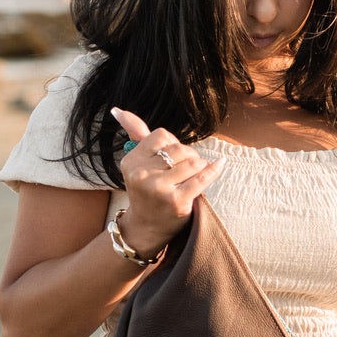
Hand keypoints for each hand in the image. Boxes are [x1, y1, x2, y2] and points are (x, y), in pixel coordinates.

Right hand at [109, 108, 221, 254]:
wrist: (147, 227)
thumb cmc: (146, 190)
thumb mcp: (137, 163)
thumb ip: (134, 133)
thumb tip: (118, 109)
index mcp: (131, 161)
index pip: (162, 135)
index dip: (172, 144)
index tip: (172, 158)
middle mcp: (141, 175)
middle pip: (179, 148)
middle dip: (189, 155)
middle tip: (185, 170)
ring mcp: (159, 189)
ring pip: (193, 162)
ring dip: (199, 167)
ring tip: (192, 177)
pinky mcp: (176, 202)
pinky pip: (202, 178)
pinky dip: (214, 170)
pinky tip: (219, 165)